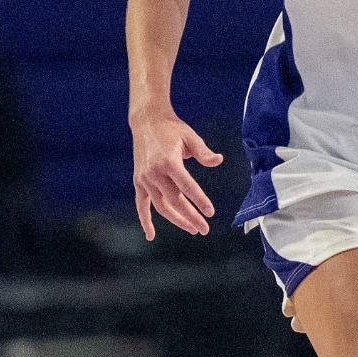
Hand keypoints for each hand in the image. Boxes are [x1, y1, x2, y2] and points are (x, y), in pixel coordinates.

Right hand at [130, 109, 222, 238]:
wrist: (147, 121)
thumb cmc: (172, 129)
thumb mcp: (190, 137)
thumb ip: (204, 152)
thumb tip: (218, 160)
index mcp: (169, 162)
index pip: (187, 187)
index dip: (200, 201)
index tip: (210, 212)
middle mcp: (154, 173)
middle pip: (175, 201)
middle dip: (191, 217)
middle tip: (205, 228)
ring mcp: (144, 179)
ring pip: (161, 206)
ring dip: (177, 220)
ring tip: (192, 228)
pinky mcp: (138, 181)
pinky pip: (141, 205)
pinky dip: (145, 220)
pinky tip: (151, 235)